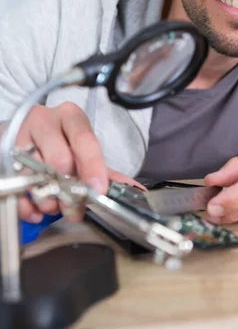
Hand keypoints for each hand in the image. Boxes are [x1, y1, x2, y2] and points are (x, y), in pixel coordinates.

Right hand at [2, 102, 142, 222]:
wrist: (26, 135)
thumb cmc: (60, 142)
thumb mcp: (83, 150)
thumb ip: (106, 171)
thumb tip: (134, 190)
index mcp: (71, 117)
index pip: (84, 140)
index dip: (93, 166)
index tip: (98, 189)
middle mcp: (45, 120)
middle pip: (59, 158)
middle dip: (69, 190)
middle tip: (73, 207)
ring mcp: (22, 134)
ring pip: (35, 173)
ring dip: (47, 198)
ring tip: (54, 206)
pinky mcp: (4, 151)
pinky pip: (14, 183)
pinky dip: (26, 204)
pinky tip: (35, 211)